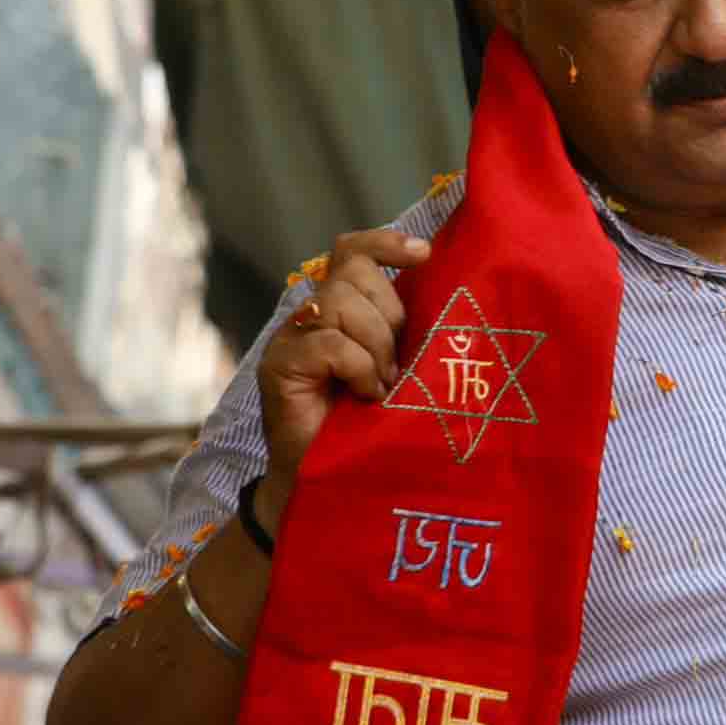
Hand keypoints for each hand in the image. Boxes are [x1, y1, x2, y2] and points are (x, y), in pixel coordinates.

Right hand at [260, 230, 427, 508]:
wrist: (337, 480)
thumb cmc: (377, 424)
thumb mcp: (403, 366)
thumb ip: (408, 329)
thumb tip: (446, 289)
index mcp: (343, 309)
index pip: (353, 251)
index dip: (385, 243)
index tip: (425, 255)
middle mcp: (312, 316)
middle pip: (354, 273)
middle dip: (390, 316)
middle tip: (398, 365)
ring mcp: (291, 338)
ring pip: (341, 304)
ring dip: (376, 346)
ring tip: (383, 386)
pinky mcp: (278, 365)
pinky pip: (329, 344)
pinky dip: (358, 368)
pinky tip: (364, 396)